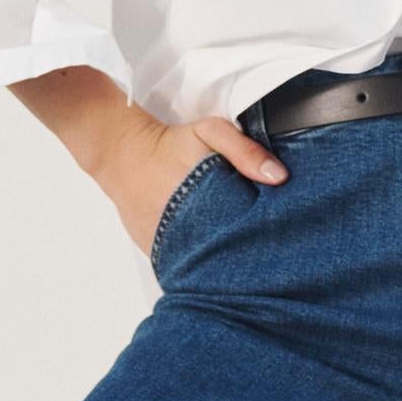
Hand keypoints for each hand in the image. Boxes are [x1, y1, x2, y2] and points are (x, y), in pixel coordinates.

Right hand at [91, 108, 289, 258]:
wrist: (123, 156)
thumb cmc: (169, 145)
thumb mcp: (211, 132)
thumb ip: (245, 151)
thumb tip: (278, 177)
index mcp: (205, 202)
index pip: (246, 231)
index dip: (265, 233)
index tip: (277, 233)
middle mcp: (186, 231)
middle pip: (230, 254)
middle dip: (247, 251)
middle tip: (262, 248)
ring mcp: (170, 248)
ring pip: (207, 268)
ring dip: (222, 262)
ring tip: (236, 254)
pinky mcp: (158, 255)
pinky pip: (186, 268)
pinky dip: (199, 264)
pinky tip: (209, 253)